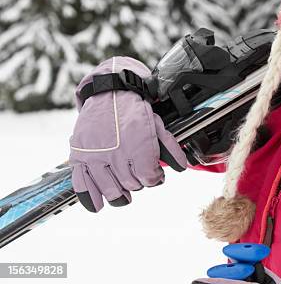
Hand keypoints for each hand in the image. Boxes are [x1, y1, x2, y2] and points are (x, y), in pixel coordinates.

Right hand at [69, 56, 187, 211]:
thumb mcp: (157, 125)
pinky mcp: (79, 157)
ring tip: (124, 193)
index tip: (155, 175)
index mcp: (137, 145)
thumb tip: (181, 167)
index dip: (155, 179)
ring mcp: (95, 156)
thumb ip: (171, 148)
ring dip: (120, 195)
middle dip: (139, 183)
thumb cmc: (134, 111)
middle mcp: (116, 153)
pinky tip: (97, 205)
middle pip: (131, 185)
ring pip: (110, 190)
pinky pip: (83, 185)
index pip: (148, 178)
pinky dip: (90, 198)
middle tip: (139, 176)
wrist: (109, 94)